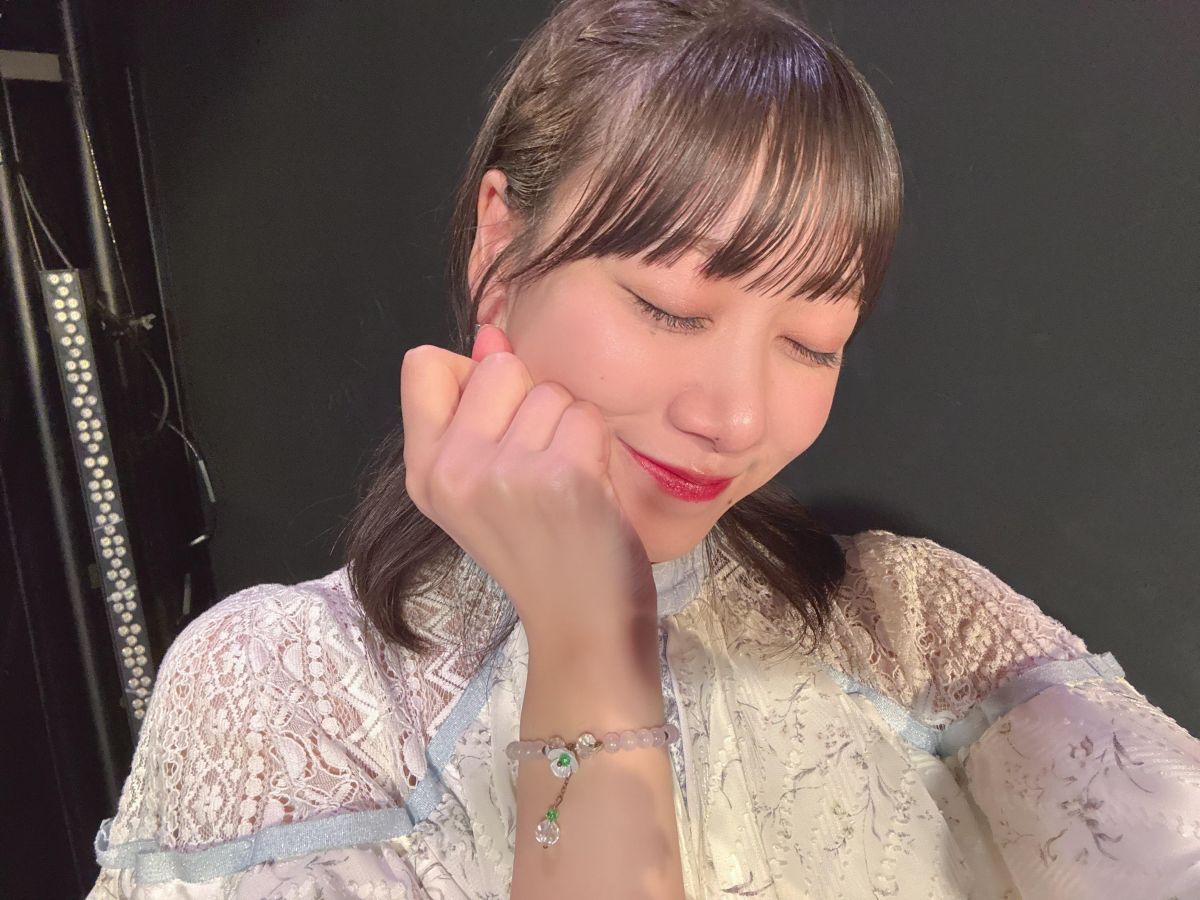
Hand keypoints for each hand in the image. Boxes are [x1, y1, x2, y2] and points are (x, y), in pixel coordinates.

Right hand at [400, 324, 657, 654]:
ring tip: (567, 484)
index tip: (497, 425)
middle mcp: (453, 471)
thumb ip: (477, 406)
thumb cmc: (539, 549)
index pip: (424, 365)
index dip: (473, 378)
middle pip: (499, 366)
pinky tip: (590, 491)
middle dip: (532, 402)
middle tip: (541, 465)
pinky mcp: (561, 477)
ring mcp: (505, 474)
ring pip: (550, 391)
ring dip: (570, 429)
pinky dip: (598, 447)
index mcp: (424, 472)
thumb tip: (490, 330)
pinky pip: (585, 416)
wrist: (579, 623)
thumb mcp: (483, 484)